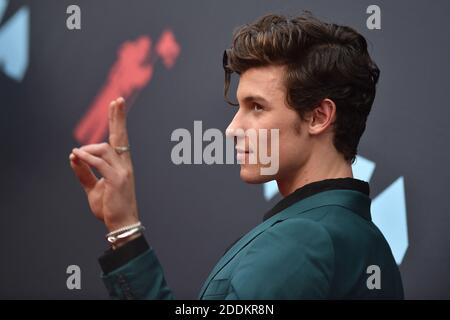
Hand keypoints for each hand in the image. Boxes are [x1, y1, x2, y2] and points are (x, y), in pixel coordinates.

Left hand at [69, 97, 138, 231]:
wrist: (120, 224)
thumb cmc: (110, 207)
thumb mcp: (93, 188)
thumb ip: (84, 172)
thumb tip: (73, 155)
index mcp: (121, 165)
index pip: (119, 139)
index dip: (117, 122)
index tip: (116, 105)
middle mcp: (124, 165)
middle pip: (121, 136)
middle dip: (118, 118)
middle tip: (117, 100)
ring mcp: (123, 171)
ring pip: (105, 148)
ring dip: (88, 149)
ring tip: (78, 154)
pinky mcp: (117, 180)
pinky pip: (100, 163)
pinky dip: (87, 157)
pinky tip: (78, 155)